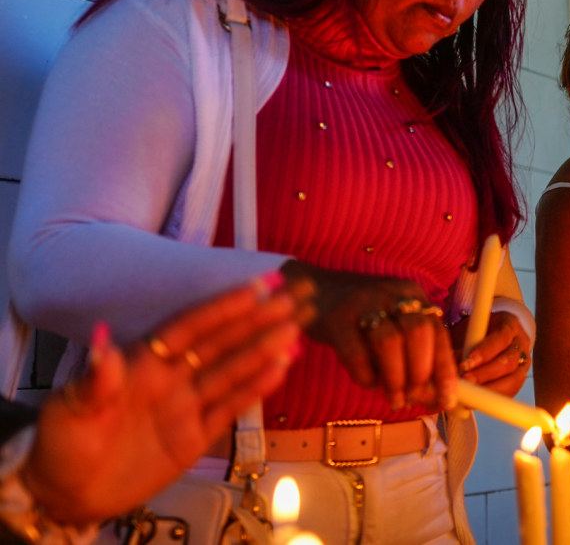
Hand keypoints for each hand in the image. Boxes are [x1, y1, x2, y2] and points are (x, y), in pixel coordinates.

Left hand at [21, 275, 310, 523]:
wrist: (67, 495)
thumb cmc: (61, 446)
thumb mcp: (68, 411)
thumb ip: (94, 380)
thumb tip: (102, 340)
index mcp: (141, 364)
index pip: (189, 328)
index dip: (222, 307)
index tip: (255, 288)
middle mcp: (170, 379)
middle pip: (220, 344)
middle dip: (255, 322)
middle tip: (290, 301)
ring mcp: (185, 406)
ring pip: (232, 372)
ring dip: (263, 351)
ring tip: (295, 332)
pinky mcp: (195, 436)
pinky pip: (230, 408)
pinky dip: (256, 389)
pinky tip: (280, 369)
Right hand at [281, 260, 457, 409]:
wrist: (316, 290)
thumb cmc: (363, 317)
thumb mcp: (394, 323)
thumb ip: (415, 354)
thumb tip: (436, 397)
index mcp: (413, 294)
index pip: (438, 331)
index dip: (445, 368)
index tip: (447, 399)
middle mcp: (391, 294)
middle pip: (418, 333)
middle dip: (420, 372)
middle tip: (414, 398)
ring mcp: (362, 302)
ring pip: (389, 342)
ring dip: (395, 378)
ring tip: (395, 398)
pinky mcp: (336, 318)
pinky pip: (356, 352)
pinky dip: (366, 375)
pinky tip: (369, 383)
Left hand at [456, 311, 531, 397]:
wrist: (497, 334)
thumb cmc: (480, 331)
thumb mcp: (469, 330)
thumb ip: (461, 342)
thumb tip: (448, 359)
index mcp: (509, 325)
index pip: (500, 338)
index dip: (483, 352)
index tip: (465, 364)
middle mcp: (521, 344)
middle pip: (508, 362)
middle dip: (484, 375)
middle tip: (465, 381)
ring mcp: (524, 363)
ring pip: (513, 380)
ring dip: (489, 389)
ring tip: (469, 395)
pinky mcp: (520, 379)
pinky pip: (511, 392)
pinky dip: (493, 399)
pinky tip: (476, 401)